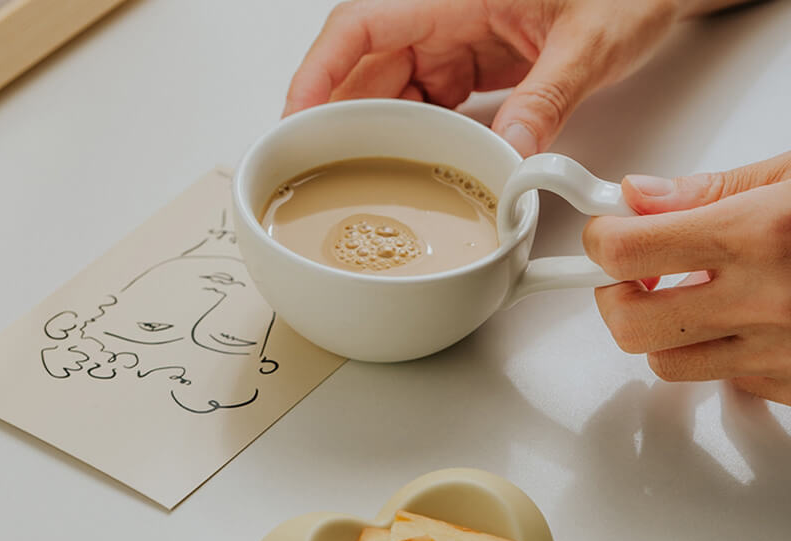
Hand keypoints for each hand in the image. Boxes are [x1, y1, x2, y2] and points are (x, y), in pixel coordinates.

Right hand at [284, 0, 698, 155]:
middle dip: (338, 118)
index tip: (295, 118)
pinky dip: (413, 135)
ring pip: (389, 88)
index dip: (318, 72)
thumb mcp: (590, 43)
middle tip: (319, 170)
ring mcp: (453, 41)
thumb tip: (507, 162)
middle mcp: (444, 14)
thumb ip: (545, 102)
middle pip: (364, 66)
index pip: (361, 25)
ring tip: (358, 178)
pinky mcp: (467, 65)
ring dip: (374, 133)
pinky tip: (410, 166)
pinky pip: (423, 102)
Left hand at [585, 151, 790, 405]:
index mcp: (763, 234)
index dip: (602, 239)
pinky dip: (722, 352)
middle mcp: (769, 301)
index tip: (606, 233)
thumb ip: (713, 190)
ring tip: (695, 298)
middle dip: (616, 298)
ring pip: (666, 363)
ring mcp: (782, 353)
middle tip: (631, 277)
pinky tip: (751, 321)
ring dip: (665, 331)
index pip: (627, 251)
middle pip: (630, 325)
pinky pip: (726, 380)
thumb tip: (642, 197)